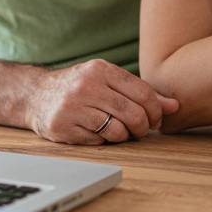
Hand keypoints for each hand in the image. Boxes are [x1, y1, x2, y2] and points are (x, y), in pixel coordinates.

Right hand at [25, 59, 179, 144]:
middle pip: (134, 114)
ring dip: (123, 136)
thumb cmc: (79, 88)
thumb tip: (175, 106)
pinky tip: (96, 132)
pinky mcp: (64, 127)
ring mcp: (73, 107)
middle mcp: (86, 86)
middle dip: (143, 127)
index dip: (155, 111)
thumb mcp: (107, 81)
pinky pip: (99, 141)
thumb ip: (140, 92)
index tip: (154, 119)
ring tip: (117, 130)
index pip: (143, 92)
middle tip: (140, 130)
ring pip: (118, 131)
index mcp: (100, 69)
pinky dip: (104, 140)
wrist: (36, 95)